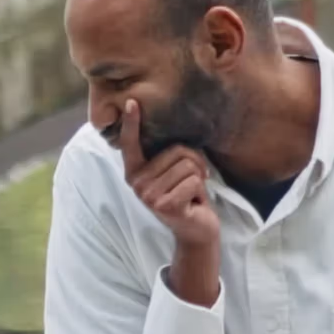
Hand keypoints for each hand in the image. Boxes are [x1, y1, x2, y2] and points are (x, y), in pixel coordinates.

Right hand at [117, 100, 219, 256]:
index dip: (132, 123)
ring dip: (199, 177)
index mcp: (135, 172)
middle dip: (195, 162)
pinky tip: (194, 202)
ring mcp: (148, 196)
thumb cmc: (187, 196)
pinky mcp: (165, 206)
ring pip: (188, 165)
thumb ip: (169, 155)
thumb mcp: (174, 172)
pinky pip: (194, 181)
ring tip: (192, 192)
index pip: (131, 144)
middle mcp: (136, 184)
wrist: (196, 231)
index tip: (132, 102)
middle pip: (177, 151)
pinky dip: (201, 190)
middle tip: (194, 180)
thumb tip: (177, 132)